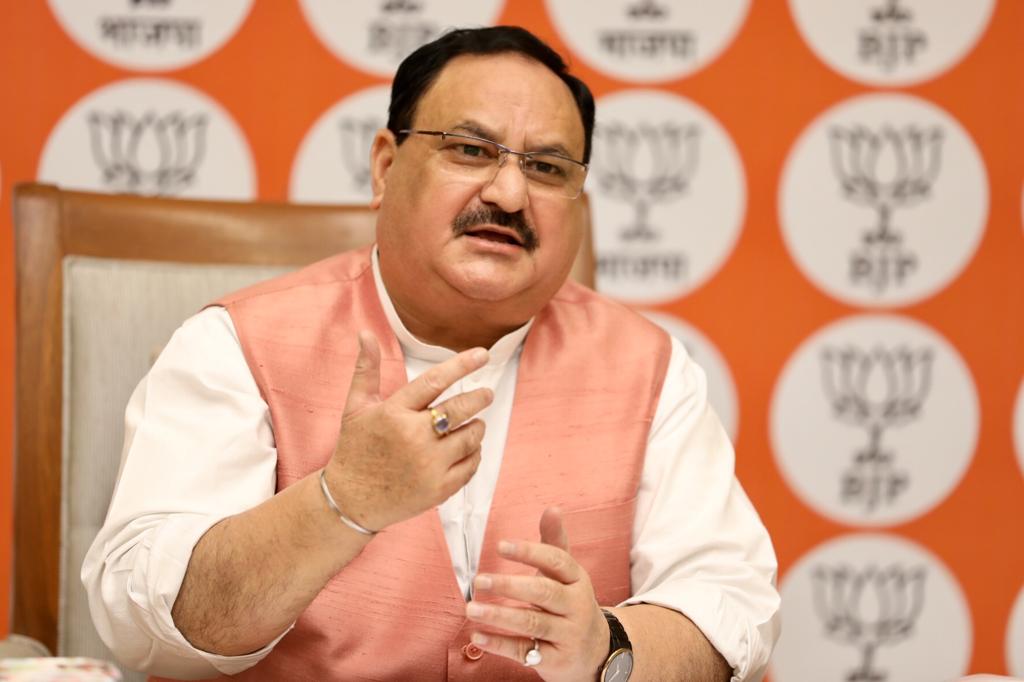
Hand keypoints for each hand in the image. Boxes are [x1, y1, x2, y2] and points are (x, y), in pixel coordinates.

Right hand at [324, 330, 492, 531]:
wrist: (351, 500)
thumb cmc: (356, 449)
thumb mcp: (355, 407)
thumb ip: (367, 369)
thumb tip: (366, 333)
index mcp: (394, 413)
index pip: (435, 381)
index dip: (462, 365)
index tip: (482, 354)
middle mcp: (413, 437)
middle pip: (460, 409)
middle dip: (480, 397)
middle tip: (486, 393)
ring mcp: (429, 465)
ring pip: (471, 437)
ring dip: (477, 427)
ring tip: (472, 424)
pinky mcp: (439, 489)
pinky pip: (471, 465)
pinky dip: (474, 454)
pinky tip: (466, 449)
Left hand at [466, 508, 610, 681]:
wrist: (596, 651)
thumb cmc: (571, 602)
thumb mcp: (568, 573)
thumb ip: (555, 542)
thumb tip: (552, 508)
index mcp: (578, 579)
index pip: (556, 561)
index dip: (528, 552)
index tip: (499, 546)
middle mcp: (577, 605)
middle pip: (543, 591)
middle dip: (509, 585)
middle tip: (479, 580)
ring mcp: (568, 634)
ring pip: (532, 622)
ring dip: (499, 615)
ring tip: (471, 608)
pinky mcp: (556, 660)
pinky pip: (525, 651)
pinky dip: (500, 644)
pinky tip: (478, 636)